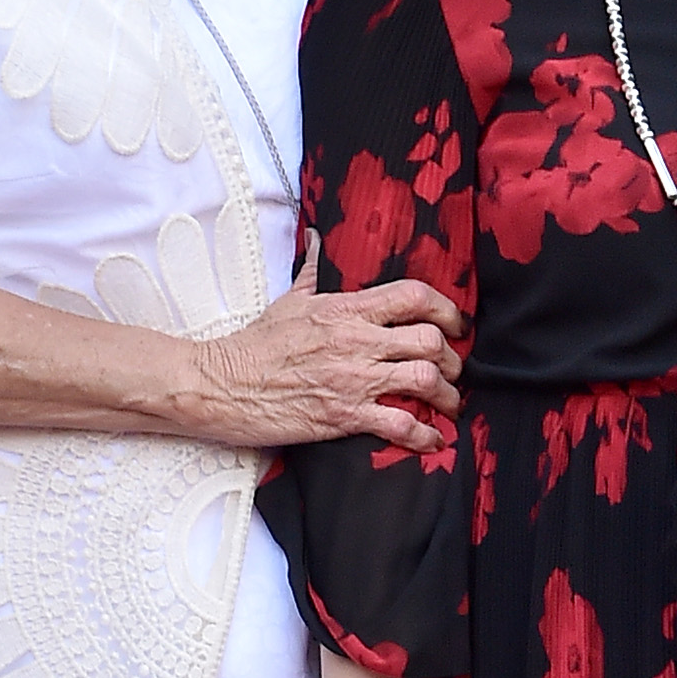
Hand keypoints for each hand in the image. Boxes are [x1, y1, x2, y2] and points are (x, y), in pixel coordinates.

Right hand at [190, 240, 463, 451]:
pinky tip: (432, 440)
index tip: (456, 325)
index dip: (446, 310)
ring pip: (424, 380)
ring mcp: (352, 379)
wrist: (220, 384)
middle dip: (451, 359)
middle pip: (429, 340)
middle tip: (451, 371)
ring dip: (447, 396)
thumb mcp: (288, 300)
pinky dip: (425, 436)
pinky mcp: (344, 416)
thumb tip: (315, 237)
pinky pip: (401, 425)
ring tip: (449, 406)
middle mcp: (355, 340)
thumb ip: (311, 271)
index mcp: (345, 309)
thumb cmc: (254, 344)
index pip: (413, 296)